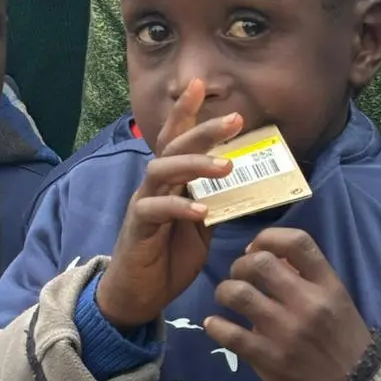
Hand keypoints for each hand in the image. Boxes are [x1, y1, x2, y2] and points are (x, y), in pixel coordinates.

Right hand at [96, 79, 242, 330]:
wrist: (138, 294)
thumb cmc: (168, 258)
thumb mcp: (201, 227)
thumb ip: (215, 202)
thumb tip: (242, 186)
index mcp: (171, 182)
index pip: (176, 139)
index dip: (185, 111)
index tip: (199, 86)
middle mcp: (154, 186)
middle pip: (173, 146)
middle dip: (203, 130)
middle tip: (234, 120)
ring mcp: (144, 204)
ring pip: (162, 169)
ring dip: (195, 164)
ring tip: (226, 167)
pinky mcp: (137, 228)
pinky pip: (154, 209)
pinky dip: (179, 208)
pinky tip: (201, 211)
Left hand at [204, 228, 372, 380]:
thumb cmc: (343, 342)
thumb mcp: (337, 302)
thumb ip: (308, 278)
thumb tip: (269, 258)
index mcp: (328, 286)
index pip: (297, 242)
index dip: (268, 237)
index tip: (256, 248)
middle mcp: (307, 303)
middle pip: (260, 263)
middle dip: (240, 265)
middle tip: (239, 276)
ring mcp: (286, 331)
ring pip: (239, 293)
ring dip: (224, 291)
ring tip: (226, 297)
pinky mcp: (268, 358)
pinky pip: (230, 334)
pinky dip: (215, 325)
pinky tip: (214, 324)